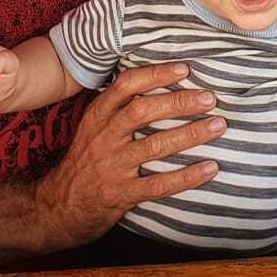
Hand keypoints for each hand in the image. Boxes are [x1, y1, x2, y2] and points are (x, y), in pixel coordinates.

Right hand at [31, 62, 224, 250]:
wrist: (58, 207)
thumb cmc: (85, 161)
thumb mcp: (93, 128)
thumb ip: (118, 108)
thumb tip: (159, 82)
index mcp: (97, 116)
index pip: (125, 86)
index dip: (156, 74)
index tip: (184, 68)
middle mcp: (104, 138)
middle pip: (143, 111)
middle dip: (179, 102)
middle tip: (210, 97)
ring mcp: (112, 167)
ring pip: (155, 146)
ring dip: (190, 134)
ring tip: (219, 126)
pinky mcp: (121, 195)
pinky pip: (159, 185)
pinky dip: (187, 176)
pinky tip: (210, 168)